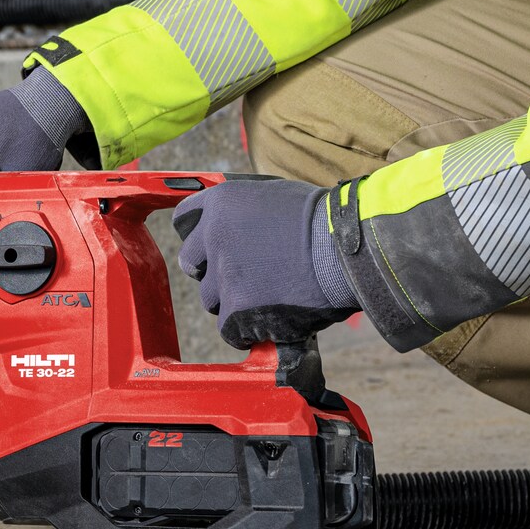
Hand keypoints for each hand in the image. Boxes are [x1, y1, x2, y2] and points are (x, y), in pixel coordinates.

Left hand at [173, 176, 356, 348]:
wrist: (345, 251)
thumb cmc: (323, 222)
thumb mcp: (274, 197)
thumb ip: (244, 213)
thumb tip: (238, 228)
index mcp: (221, 202)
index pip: (184, 222)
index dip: (199, 238)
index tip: (211, 249)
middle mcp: (213, 235)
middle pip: (192, 264)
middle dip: (212, 272)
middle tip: (243, 279)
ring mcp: (223, 273)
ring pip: (212, 299)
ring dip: (234, 302)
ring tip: (269, 298)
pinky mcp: (237, 308)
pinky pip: (229, 330)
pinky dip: (247, 331)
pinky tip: (271, 322)